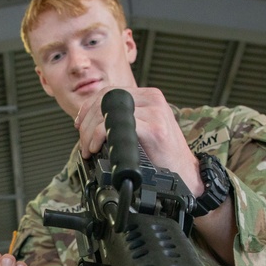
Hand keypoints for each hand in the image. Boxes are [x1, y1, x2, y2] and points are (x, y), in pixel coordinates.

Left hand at [75, 86, 201, 195]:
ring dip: (90, 132)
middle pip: (105, 99)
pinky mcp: (154, 128)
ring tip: (89, 148)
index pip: (109, 91)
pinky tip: (98, 148)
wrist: (185, 174)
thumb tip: (92, 121)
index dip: (89, 107)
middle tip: (83, 141)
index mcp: (149, 96)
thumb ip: (124, 119)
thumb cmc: (163, 156)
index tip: (80, 124)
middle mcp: (153, 99)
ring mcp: (154, 112)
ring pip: (107, 111)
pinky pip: (116, 124)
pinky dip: (100, 136)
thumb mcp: (143, 129)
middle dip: (87, 121)